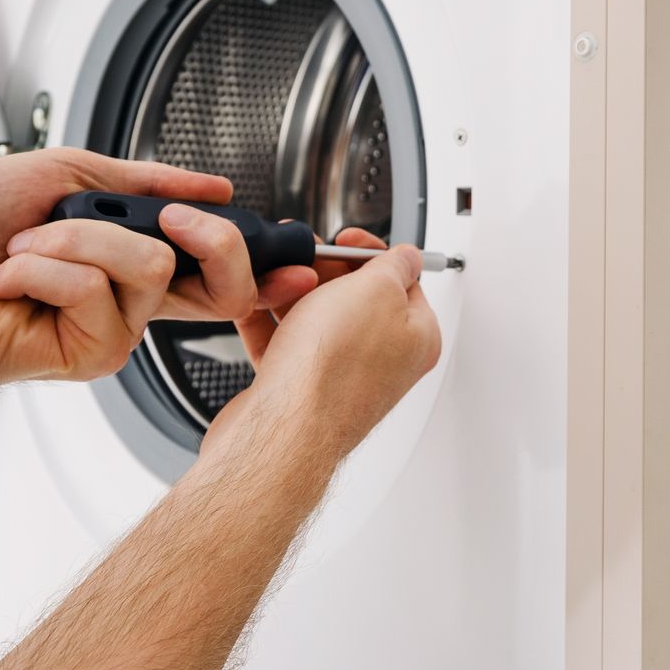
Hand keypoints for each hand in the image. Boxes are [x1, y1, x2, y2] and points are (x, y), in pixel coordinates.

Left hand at [0, 149, 318, 389]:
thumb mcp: (65, 175)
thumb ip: (148, 180)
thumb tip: (213, 181)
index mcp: (126, 263)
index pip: (215, 269)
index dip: (262, 265)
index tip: (296, 258)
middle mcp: (127, 303)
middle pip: (224, 284)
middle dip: (208, 235)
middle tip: (162, 218)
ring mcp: (110, 333)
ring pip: (151, 266)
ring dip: (74, 239)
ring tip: (24, 251)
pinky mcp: (86, 357)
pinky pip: (102, 292)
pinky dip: (46, 269)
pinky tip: (7, 282)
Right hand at [199, 229, 440, 471]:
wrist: (283, 428)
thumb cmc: (334, 370)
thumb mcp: (377, 291)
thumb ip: (394, 266)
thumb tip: (407, 257)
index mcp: (416, 338)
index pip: (405, 281)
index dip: (373, 252)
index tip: (346, 240)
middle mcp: (384, 361)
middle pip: (357, 297)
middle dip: (325, 272)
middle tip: (303, 257)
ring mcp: (342, 376)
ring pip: (316, 318)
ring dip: (292, 292)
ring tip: (274, 279)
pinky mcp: (302, 390)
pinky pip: (284, 343)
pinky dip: (267, 321)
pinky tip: (252, 304)